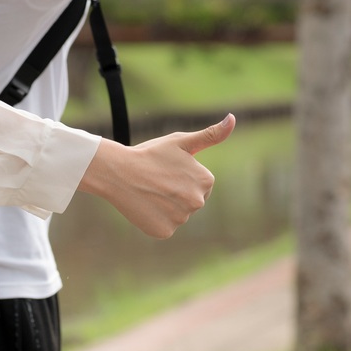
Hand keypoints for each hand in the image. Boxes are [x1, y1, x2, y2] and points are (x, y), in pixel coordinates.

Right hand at [79, 114, 235, 237]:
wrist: (118, 172)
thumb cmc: (150, 153)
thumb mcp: (181, 141)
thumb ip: (211, 134)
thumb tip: (233, 119)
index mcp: (206, 181)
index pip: (199, 184)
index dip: (181, 176)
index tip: (167, 170)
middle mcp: (198, 203)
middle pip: (189, 200)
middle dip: (175, 192)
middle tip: (156, 180)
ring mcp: (181, 219)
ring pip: (176, 214)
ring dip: (165, 206)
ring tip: (148, 192)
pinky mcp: (164, 232)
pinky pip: (163, 226)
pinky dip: (154, 219)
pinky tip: (144, 205)